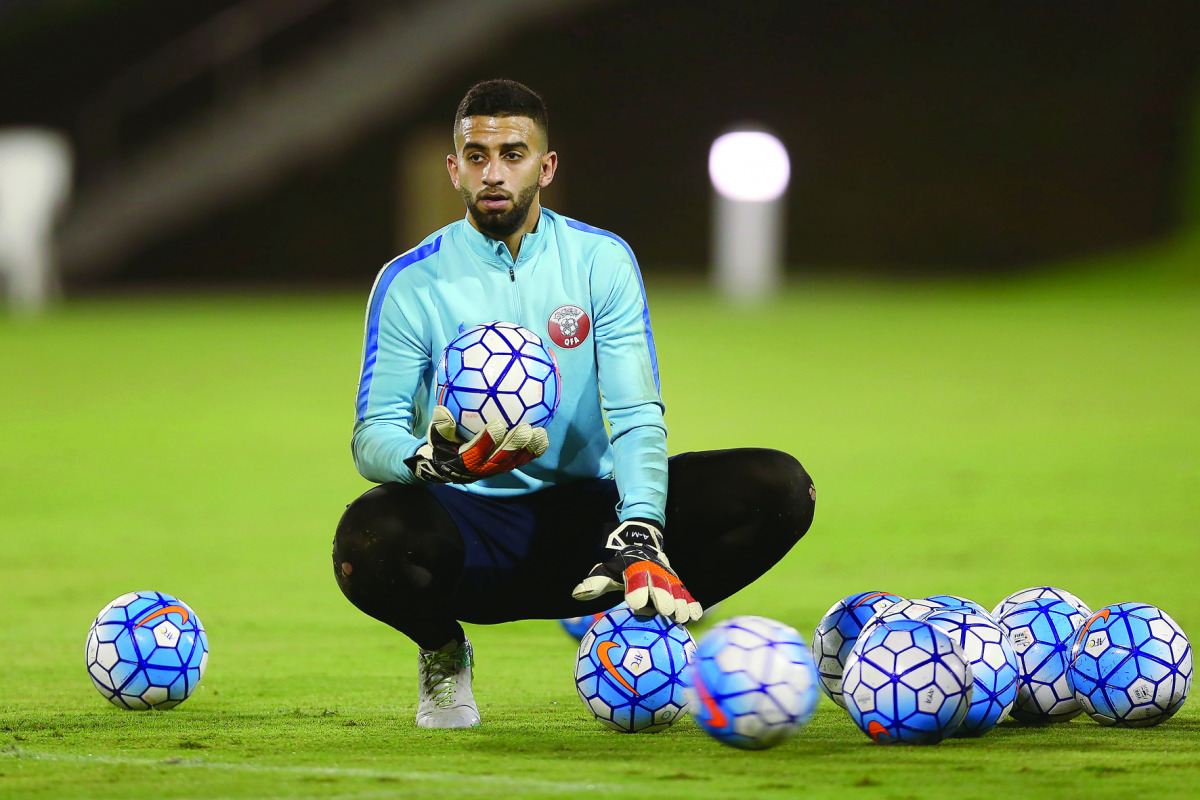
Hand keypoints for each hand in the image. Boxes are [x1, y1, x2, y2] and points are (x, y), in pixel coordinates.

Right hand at [403, 405, 547, 483]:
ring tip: (540, 433)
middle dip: (514, 445)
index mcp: (463, 461)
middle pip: (500, 459)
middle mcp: (481, 469)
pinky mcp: (503, 467)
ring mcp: (494, 469)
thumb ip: (440, 426)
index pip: (476, 452)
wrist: (445, 468)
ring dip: (528, 449)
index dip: (487, 440)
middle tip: (525, 429)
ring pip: (513, 461)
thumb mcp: (435, 437)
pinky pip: (520, 461)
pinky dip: (532, 452)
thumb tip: (442, 409)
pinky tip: (544, 438)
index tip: (496, 424)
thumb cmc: (440, 447)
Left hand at [571, 520, 701, 623]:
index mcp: (634, 570)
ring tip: (682, 617)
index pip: (635, 580)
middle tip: (665, 611)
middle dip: (662, 597)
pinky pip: (686, 593)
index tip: (635, 603)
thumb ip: (594, 583)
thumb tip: (576, 594)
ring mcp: (668, 578)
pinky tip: (696, 617)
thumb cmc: (620, 567)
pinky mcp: (677, 584)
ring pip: (675, 590)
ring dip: (680, 603)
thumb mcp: (606, 571)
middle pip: (659, 585)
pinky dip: (692, 603)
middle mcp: (653, 573)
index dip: (636, 591)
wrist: (643, 547)